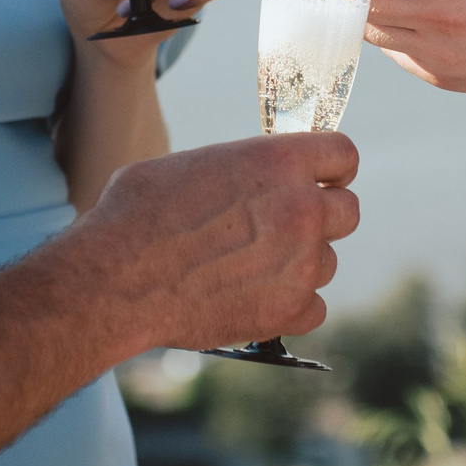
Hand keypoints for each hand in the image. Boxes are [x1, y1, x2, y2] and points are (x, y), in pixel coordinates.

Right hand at [61, 134, 362, 349]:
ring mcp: (300, 263)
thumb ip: (240, 171)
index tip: (321, 179)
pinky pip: (314, 307)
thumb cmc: (137, 214)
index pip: (343, 154)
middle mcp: (301, 209)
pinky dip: (291, 307)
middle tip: (287, 228)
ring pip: (327, 262)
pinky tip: (255, 298)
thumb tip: (246, 181)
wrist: (117, 279)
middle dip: (323, 218)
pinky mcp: (288, 311)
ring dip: (300, 264)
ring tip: (250, 268)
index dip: (333, 168)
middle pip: (348, 211)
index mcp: (278, 161)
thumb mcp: (190, 165)